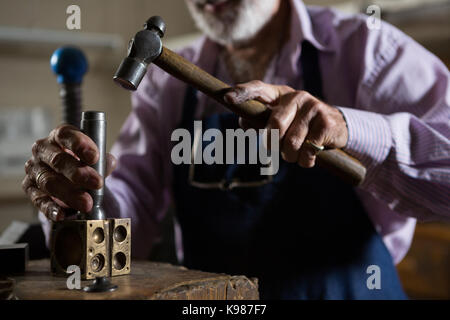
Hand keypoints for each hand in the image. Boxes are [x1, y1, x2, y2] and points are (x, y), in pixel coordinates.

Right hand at [22, 124, 116, 220]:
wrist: (70, 177)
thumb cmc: (82, 162)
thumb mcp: (95, 158)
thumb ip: (103, 160)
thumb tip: (109, 163)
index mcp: (59, 136)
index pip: (66, 136)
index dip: (79, 145)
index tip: (94, 156)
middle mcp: (43, 151)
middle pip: (58, 160)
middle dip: (78, 173)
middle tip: (96, 183)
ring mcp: (35, 169)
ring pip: (49, 182)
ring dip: (69, 194)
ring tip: (87, 203)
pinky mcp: (30, 189)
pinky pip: (39, 200)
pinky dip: (51, 209)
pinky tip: (62, 214)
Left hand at [224, 80, 348, 167]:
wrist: (336, 126)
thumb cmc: (297, 125)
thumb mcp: (279, 119)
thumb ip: (258, 121)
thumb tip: (243, 122)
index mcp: (279, 94)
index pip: (258, 89)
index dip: (243, 93)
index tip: (228, 98)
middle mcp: (296, 96)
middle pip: (275, 126)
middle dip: (273, 144)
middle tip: (276, 148)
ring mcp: (313, 107)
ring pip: (291, 144)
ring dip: (291, 156)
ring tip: (295, 152)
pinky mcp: (326, 122)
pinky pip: (308, 151)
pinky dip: (306, 161)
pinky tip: (310, 155)